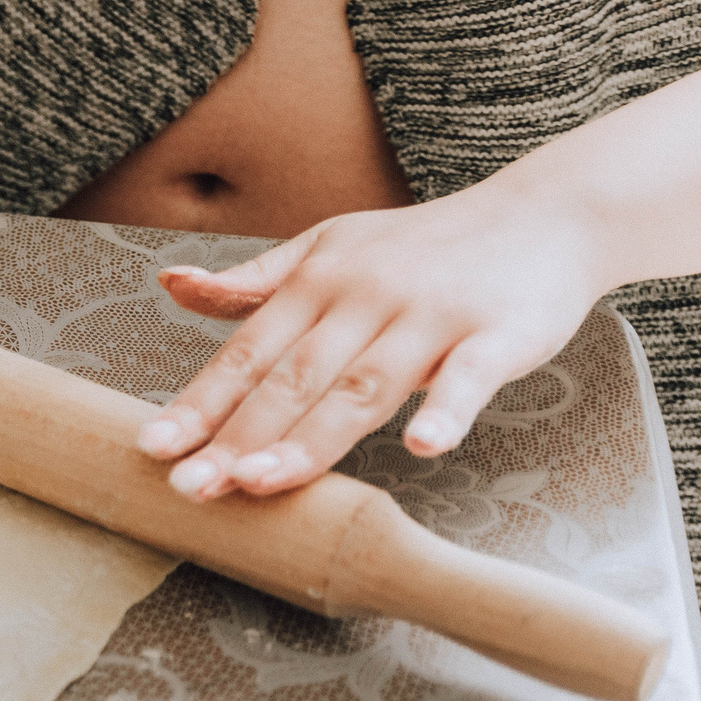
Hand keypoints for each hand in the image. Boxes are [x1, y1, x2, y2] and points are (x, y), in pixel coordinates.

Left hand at [134, 185, 608, 498]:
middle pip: (293, 379)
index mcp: (318, 283)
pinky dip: (446, 410)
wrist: (546, 213)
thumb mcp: (330, 247)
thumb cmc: (423, 246)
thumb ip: (254, 282)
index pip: (247, 353)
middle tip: (190, 487)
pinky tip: (422, 446)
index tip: (153, 448)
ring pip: (363, 387)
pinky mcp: (498, 332)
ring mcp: (431, 315)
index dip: (199, 403)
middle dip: (237, 436)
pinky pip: (469, 376)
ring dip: (311, 439)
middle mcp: (365, 297)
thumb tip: (171, 285)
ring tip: (260, 483)